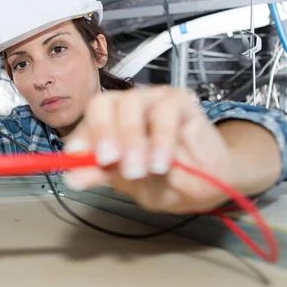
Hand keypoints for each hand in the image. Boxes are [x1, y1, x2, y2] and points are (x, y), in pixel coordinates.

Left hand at [63, 87, 236, 213]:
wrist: (214, 183)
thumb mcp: (134, 186)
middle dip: (102, 132)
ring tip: (139, 170)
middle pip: (102, 104)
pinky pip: (165, 111)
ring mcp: (152, 101)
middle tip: (109, 160)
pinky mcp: (180, 100)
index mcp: (109, 128)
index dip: (80, 138)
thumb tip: (72, 177)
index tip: (76, 156)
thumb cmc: (170, 181)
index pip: (85, 125)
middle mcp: (126, 109)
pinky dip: (160, 138)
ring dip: (132, 139)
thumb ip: (105, 176)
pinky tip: (162, 162)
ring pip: (131, 103)